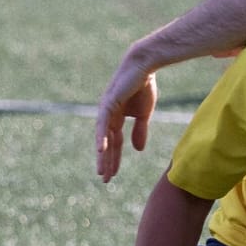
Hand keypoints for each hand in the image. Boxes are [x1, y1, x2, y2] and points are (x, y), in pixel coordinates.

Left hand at [96, 59, 157, 182]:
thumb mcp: (144, 114)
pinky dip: (101, 137)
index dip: (114, 159)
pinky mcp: (108, 104)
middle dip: (106, 161)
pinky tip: (101, 150)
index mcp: (116, 118)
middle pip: (107, 144)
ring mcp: (106, 110)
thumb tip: (138, 150)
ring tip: (102, 171)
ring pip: (103, 137)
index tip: (113, 175)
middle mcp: (107, 116)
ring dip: (102, 155)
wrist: (144, 66)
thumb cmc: (144, 86)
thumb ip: (140, 131)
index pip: (115, 143)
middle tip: (105, 179)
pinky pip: (103, 124)